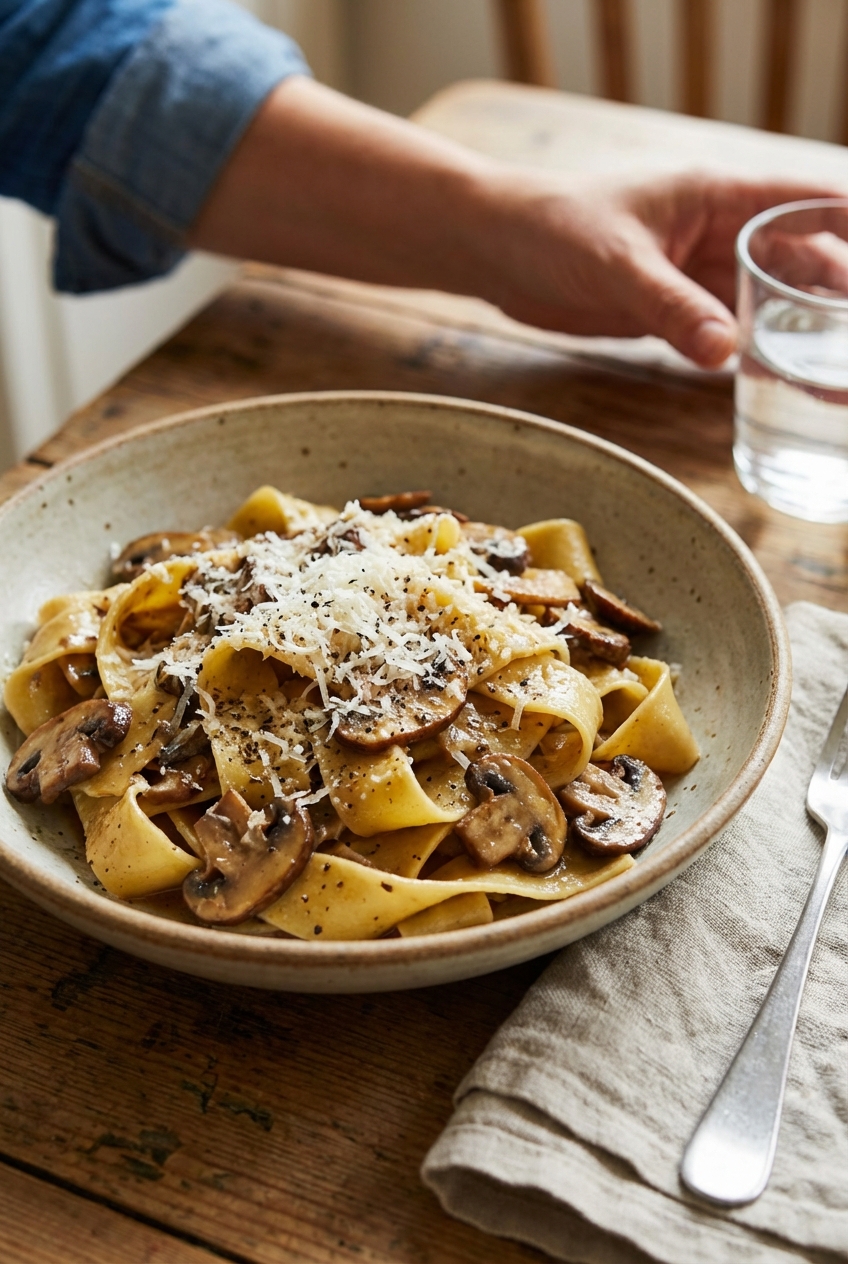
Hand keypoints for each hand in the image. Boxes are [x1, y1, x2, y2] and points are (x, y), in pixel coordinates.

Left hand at [471, 170, 844, 366]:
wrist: (498, 252)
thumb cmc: (552, 229)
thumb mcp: (617, 266)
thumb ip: (670, 307)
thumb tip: (728, 352)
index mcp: (718, 197)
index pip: (808, 203)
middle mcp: (719, 234)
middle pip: (803, 262)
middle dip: (838, 300)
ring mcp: (698, 276)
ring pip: (771, 303)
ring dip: (805, 336)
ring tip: (834, 382)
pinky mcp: (675, 313)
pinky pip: (730, 334)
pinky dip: (757, 357)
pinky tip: (784, 385)